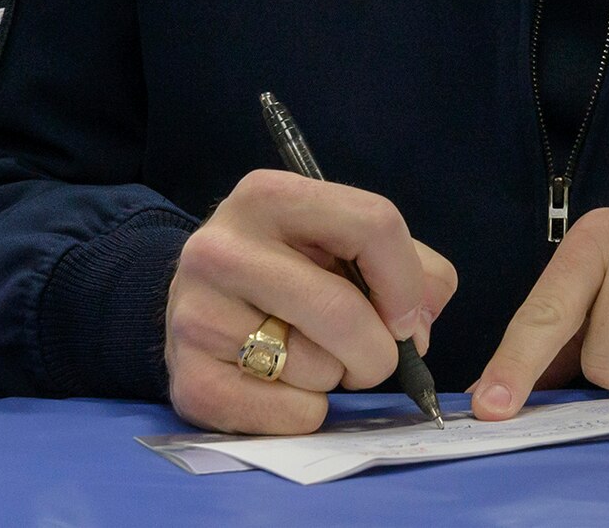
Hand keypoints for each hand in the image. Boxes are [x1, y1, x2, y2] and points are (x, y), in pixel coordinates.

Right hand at [164, 168, 457, 433]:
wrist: (203, 301)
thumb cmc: (289, 268)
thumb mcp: (343, 241)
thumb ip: (407, 266)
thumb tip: (420, 319)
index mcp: (268, 195)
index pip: (373, 224)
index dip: (407, 282)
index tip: (405, 316)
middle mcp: (221, 247)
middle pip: (344, 311)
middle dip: (378, 350)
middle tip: (366, 355)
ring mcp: (195, 313)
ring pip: (317, 368)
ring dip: (333, 378)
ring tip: (305, 354)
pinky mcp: (188, 378)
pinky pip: (289, 414)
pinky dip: (305, 413)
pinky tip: (282, 385)